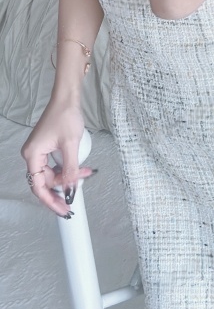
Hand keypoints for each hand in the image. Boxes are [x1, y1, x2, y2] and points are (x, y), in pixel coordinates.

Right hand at [21, 99, 93, 216]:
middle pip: (45, 182)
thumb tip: (71, 190)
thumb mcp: (71, 145)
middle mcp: (32, 155)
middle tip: (75, 200)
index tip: (63, 210)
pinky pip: (54, 165)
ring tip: (84, 175)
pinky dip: (67, 169)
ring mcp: (39, 151)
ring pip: (52, 174)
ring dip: (68, 177)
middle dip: (62, 189)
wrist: (67, 98)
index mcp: (33, 155)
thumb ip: (70, 169)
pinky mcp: (46, 148)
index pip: (39, 186)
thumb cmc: (66, 115)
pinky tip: (80, 169)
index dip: (51, 201)